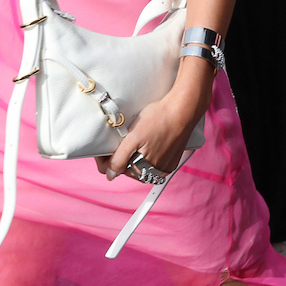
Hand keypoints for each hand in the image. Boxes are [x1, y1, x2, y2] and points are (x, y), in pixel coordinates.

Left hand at [97, 66, 212, 178]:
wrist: (183, 109)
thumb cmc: (159, 120)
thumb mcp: (133, 138)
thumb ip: (120, 159)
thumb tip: (110, 176)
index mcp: (145, 170)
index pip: (116, 171)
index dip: (106, 159)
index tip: (101, 148)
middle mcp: (156, 172)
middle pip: (128, 169)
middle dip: (120, 157)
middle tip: (115, 140)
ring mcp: (165, 166)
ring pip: (140, 165)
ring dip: (132, 156)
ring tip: (130, 140)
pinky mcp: (172, 158)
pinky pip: (153, 161)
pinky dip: (145, 154)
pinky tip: (144, 142)